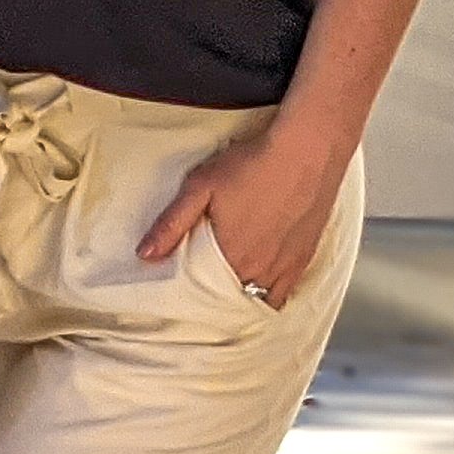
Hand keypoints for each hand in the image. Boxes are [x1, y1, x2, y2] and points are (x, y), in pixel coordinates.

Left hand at [139, 121, 344, 308]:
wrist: (309, 150)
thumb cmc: (254, 164)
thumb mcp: (200, 187)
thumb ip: (171, 223)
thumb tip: (145, 254)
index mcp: (231, 256)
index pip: (204, 297)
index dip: (191, 301)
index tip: (180, 299)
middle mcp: (260, 269)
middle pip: (232, 301)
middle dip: (215, 303)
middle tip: (201, 297)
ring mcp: (286, 266)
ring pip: (260, 300)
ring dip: (243, 299)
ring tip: (227, 294)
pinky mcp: (306, 256)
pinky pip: (287, 292)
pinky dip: (271, 296)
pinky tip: (261, 288)